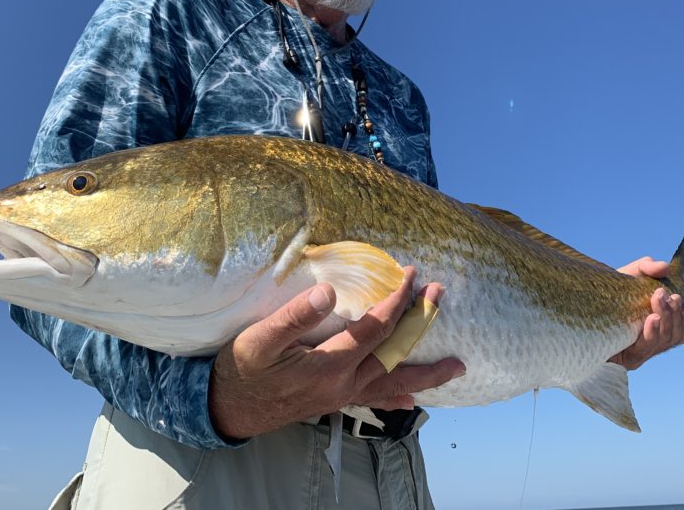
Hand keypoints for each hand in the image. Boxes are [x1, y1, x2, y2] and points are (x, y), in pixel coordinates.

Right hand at [208, 267, 464, 439]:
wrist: (228, 409)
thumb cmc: (243, 370)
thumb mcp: (259, 338)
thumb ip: (294, 316)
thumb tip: (328, 292)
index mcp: (331, 364)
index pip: (376, 328)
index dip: (396, 300)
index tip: (411, 274)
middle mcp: (344, 384)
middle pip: (395, 354)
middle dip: (421, 325)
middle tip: (440, 298)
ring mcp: (342, 396)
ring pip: (392, 382)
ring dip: (424, 371)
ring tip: (455, 368)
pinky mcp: (334, 402)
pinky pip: (374, 400)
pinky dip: (395, 399)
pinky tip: (409, 402)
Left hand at [608, 257, 683, 369]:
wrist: (577, 304)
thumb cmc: (607, 292)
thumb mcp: (628, 275)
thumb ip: (646, 268)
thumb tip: (664, 267)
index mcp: (657, 328)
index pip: (683, 332)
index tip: (676, 298)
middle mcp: (651, 342)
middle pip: (675, 337)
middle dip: (673, 314)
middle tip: (662, 294)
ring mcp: (639, 352)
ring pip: (664, 342)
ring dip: (666, 320)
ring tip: (657, 299)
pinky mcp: (625, 359)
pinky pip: (645, 349)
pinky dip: (652, 333)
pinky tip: (650, 319)